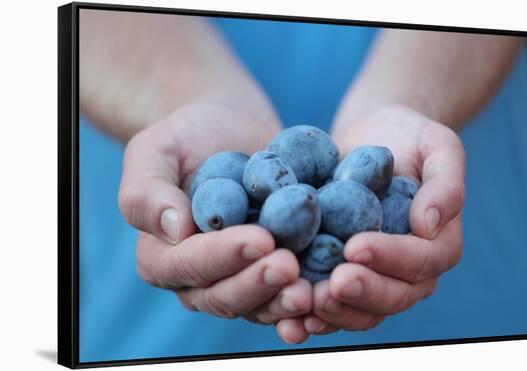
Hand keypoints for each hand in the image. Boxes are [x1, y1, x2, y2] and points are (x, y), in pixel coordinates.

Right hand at [118, 102, 311, 325]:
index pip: (188, 264)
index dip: (222, 256)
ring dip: (284, 301)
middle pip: (224, 295)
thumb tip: (173, 230)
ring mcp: (238, 279)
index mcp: (162, 256)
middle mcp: (199, 279)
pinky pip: (287, 293)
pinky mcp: (271, 272)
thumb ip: (146, 191)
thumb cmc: (186, 137)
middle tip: (291, 266)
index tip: (260, 239)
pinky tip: (331, 290)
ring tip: (313, 291)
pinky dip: (308, 299)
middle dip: (258, 283)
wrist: (229, 132)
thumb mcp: (155, 150)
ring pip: (259, 305)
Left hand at [277, 104, 464, 339]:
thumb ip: (445, 183)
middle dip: (362, 293)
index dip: (391, 258)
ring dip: (335, 314)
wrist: (370, 140)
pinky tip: (289, 320)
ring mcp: (374, 278)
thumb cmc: (407, 138)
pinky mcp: (341, 277)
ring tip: (305, 304)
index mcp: (437, 244)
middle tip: (330, 285)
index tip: (356, 246)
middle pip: (393, 297)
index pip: (421, 261)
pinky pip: (331, 305)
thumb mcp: (437, 146)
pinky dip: (311, 317)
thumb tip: (431, 224)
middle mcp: (408, 271)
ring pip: (361, 311)